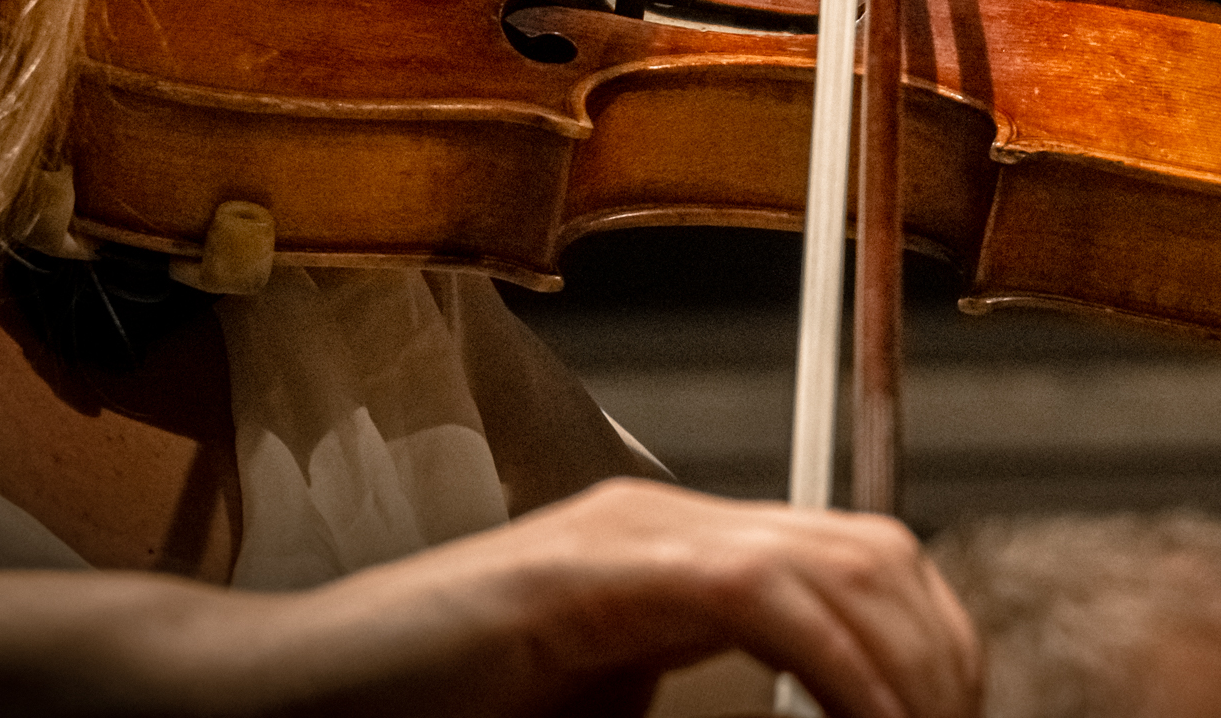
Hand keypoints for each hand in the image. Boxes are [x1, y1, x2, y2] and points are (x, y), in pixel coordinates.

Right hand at [198, 479, 981, 717]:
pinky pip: (757, 596)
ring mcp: (628, 535)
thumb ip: (692, 716)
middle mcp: (667, 523)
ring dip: (901, 668)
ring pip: (837, 565)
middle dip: (938, 655)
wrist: (282, 698)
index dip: (930, 644)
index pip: (859, 563)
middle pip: (874, 552)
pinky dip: (831, 665)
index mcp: (679, 556)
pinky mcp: (587, 572)